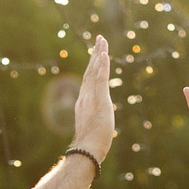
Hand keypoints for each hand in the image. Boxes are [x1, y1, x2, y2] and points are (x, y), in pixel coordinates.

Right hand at [71, 35, 115, 161]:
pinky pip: (100, 79)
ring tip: (102, 41)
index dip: (93, 65)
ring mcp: (92, 97)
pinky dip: (102, 66)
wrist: (87, 149)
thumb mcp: (92, 128)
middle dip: (96, 54)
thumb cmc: (91, 144)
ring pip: (95, 71)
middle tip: (100, 39)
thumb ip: (92, 123)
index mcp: (85, 102)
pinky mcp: (99, 100)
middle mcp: (86, 96)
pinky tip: (104, 55)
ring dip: (99, 54)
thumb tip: (93, 128)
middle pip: (91, 70)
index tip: (97, 53)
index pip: (90, 79)